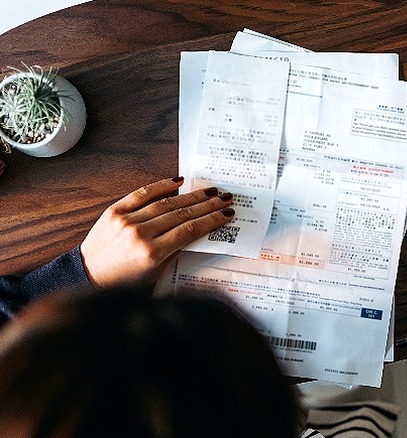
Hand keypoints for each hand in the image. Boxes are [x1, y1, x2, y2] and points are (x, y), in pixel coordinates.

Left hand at [80, 177, 234, 288]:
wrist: (87, 275)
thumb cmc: (123, 280)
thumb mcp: (156, 273)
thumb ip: (175, 251)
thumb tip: (196, 231)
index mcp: (152, 253)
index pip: (190, 230)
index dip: (211, 221)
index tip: (226, 214)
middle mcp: (140, 234)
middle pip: (182, 214)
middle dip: (208, 205)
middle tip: (225, 198)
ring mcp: (126, 220)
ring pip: (166, 203)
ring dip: (192, 196)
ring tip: (210, 191)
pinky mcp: (115, 211)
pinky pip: (142, 194)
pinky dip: (161, 186)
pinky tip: (179, 181)